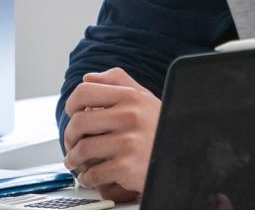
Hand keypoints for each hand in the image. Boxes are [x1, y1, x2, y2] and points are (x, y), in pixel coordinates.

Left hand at [61, 67, 160, 201]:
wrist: (185, 156)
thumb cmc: (160, 128)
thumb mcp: (144, 98)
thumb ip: (117, 82)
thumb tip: (88, 77)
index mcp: (130, 96)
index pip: (85, 92)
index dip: (71, 104)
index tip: (72, 114)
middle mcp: (130, 116)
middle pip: (78, 122)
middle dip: (69, 136)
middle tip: (72, 144)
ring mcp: (129, 142)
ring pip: (82, 149)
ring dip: (74, 159)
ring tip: (76, 162)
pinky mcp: (128, 166)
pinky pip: (94, 172)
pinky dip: (87, 178)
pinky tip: (91, 177)